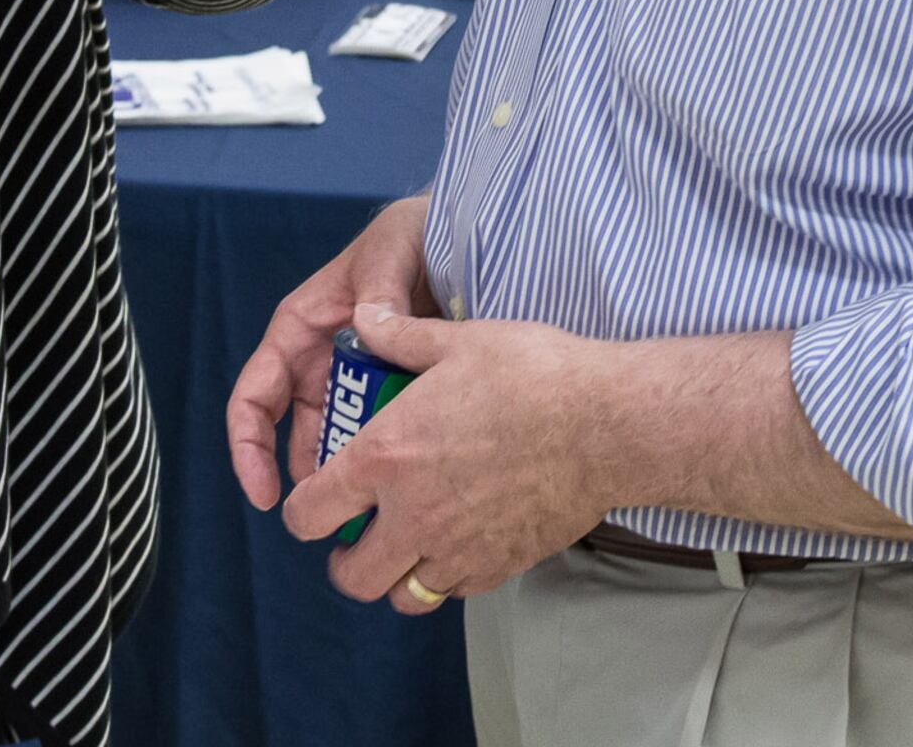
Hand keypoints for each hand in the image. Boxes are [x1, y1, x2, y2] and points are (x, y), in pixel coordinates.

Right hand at [227, 195, 434, 512]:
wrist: (458, 239)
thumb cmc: (406, 236)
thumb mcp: (387, 255)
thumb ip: (379, 290)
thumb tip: (368, 325)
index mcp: (298, 332)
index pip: (254, 398)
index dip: (249, 448)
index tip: (264, 493)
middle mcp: (320, 365)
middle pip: (297, 437)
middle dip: (314, 480)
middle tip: (341, 517)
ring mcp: (355, 385)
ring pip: (341, 447)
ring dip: (354, 477)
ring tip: (379, 509)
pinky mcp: (394, 397)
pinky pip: (383, 438)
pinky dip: (389, 461)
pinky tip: (411, 484)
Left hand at [276, 302, 621, 612]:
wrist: (610, 425)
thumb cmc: (535, 376)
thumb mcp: (457, 341)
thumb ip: (399, 336)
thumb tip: (366, 318)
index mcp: (386, 458)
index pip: (311, 513)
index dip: (302, 511)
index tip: (313, 501)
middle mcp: (413, 515)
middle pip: (350, 576)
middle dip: (343, 561)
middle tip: (356, 537)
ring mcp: (458, 549)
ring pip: (402, 595)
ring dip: (394, 576)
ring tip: (406, 546)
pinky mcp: (501, 565)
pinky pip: (454, 591)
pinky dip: (445, 577)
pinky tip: (457, 543)